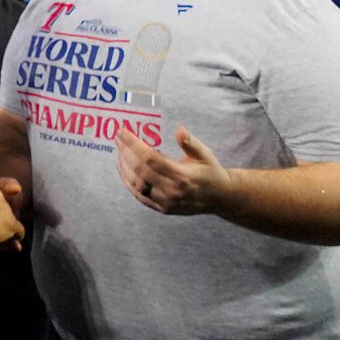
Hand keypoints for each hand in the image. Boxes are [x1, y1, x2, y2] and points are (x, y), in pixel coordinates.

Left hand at [115, 126, 235, 218]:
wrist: (220, 198)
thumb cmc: (211, 172)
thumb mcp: (205, 154)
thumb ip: (191, 143)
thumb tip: (180, 130)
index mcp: (183, 176)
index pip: (151, 159)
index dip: (134, 145)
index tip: (123, 132)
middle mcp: (173, 191)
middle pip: (140, 171)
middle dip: (125, 152)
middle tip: (118, 138)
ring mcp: (167, 203)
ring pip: (137, 185)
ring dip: (124, 167)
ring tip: (119, 151)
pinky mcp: (163, 209)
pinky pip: (140, 196)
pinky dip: (128, 183)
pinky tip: (122, 169)